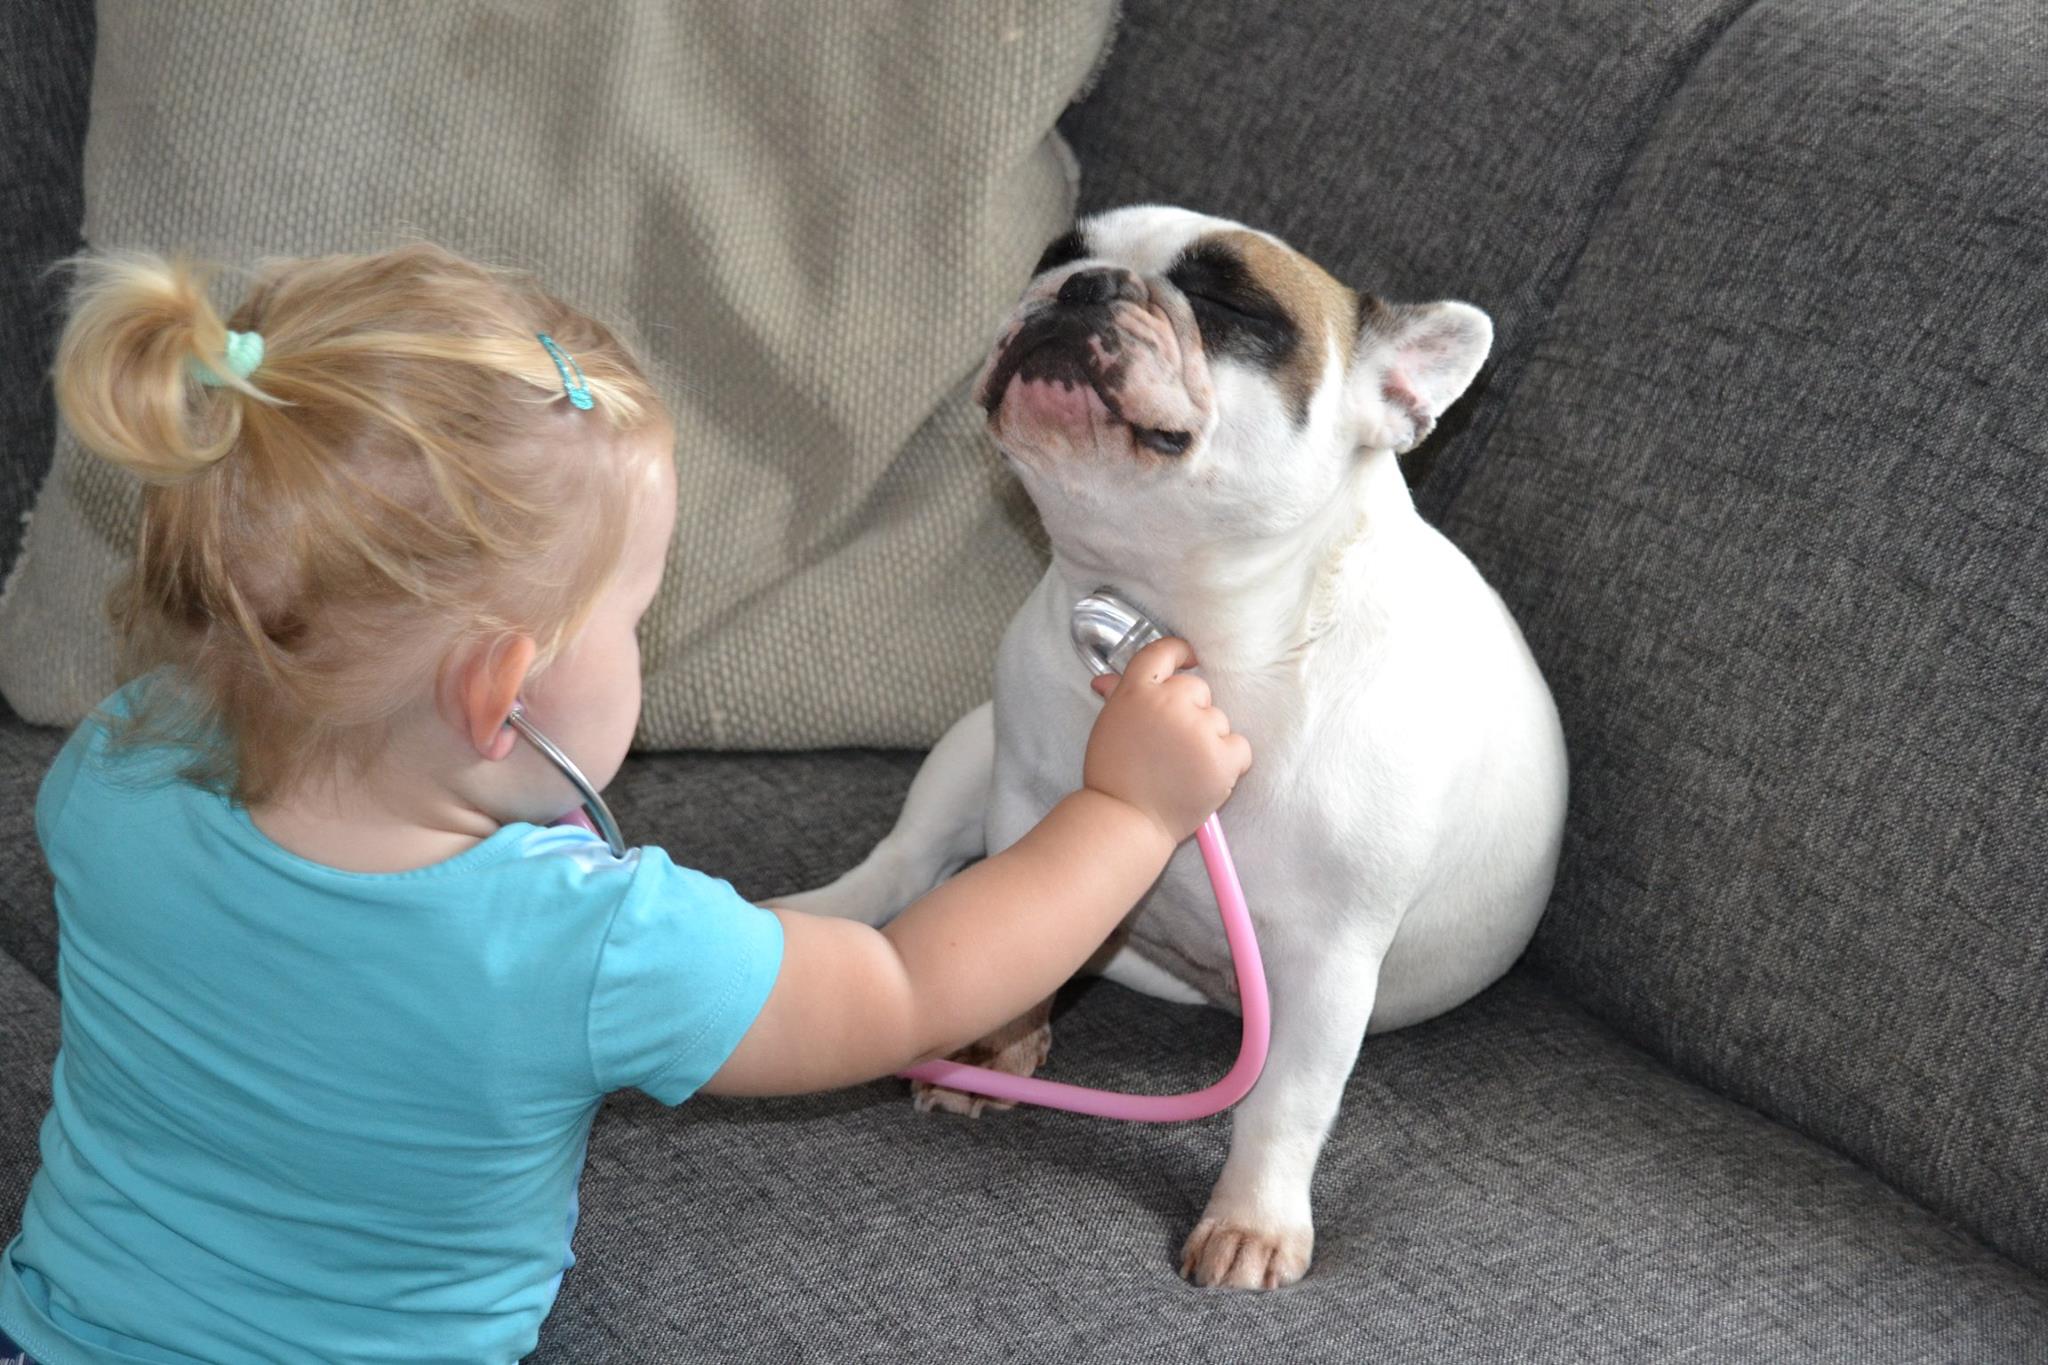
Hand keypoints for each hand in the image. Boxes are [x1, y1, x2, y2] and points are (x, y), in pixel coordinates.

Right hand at [1082, 637, 1251, 842]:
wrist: (1127, 820)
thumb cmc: (1114, 777)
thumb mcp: (1109, 727)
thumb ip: (1118, 697)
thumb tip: (1107, 680)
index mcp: (1136, 692)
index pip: (1162, 652)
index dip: (1179, 652)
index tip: (1189, 660)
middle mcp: (1168, 702)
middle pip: (1197, 689)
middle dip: (1191, 712)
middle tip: (1171, 745)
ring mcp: (1198, 728)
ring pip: (1218, 720)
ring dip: (1208, 740)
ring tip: (1183, 768)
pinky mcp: (1222, 756)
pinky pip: (1240, 747)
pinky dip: (1229, 762)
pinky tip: (1205, 776)